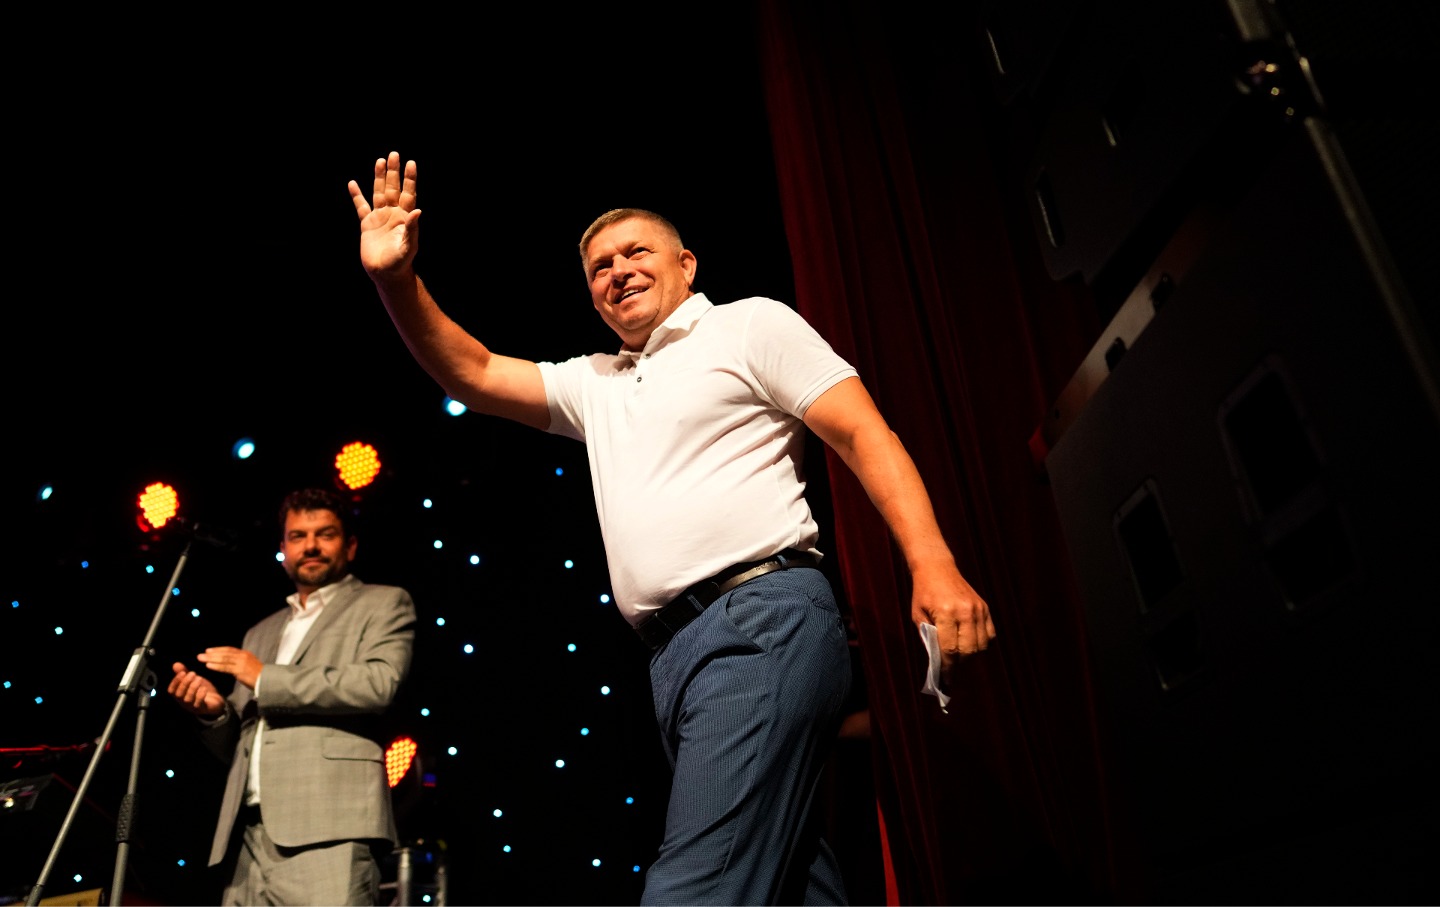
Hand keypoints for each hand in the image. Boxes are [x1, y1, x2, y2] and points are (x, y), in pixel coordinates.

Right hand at [167, 662, 225, 716]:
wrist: (215, 702)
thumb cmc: (200, 690)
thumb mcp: (192, 680)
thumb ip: (184, 673)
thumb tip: (175, 664)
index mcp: (179, 695)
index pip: (171, 690)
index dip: (175, 682)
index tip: (182, 672)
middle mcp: (183, 702)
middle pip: (179, 695)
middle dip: (185, 683)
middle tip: (193, 673)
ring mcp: (192, 706)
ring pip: (188, 699)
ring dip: (193, 687)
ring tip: (199, 678)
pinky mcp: (202, 709)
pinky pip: (199, 703)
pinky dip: (200, 695)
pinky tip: (204, 688)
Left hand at [196, 647, 263, 690]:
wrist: (267, 680)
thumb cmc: (259, 675)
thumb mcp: (249, 665)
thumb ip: (240, 663)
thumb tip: (231, 663)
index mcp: (245, 654)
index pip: (229, 650)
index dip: (218, 650)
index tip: (208, 650)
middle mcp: (243, 656)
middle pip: (224, 653)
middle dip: (212, 653)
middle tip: (200, 654)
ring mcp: (241, 662)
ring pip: (223, 659)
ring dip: (211, 659)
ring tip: (201, 659)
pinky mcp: (240, 670)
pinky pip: (225, 667)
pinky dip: (216, 666)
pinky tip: (208, 666)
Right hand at [348, 151, 420, 278]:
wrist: (385, 273)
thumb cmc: (400, 262)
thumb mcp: (408, 246)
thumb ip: (412, 228)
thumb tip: (417, 210)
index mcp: (404, 218)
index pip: (408, 193)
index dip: (409, 179)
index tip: (411, 163)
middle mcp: (393, 214)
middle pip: (393, 188)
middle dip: (394, 172)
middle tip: (394, 154)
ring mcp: (380, 217)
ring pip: (378, 193)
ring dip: (379, 178)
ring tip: (380, 161)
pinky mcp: (367, 224)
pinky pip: (361, 206)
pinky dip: (356, 195)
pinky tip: (353, 184)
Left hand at [911, 563, 996, 685]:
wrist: (937, 568)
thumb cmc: (924, 593)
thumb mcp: (918, 615)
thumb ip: (928, 638)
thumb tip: (939, 661)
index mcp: (946, 613)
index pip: (950, 649)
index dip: (948, 668)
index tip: (945, 680)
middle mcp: (965, 611)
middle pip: (968, 650)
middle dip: (959, 664)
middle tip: (951, 671)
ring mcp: (978, 609)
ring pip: (981, 645)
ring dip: (970, 656)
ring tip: (959, 658)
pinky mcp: (985, 608)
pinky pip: (989, 635)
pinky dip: (981, 644)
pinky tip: (970, 645)